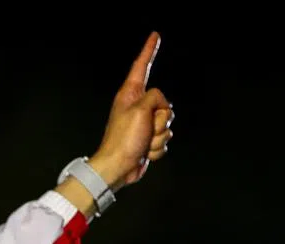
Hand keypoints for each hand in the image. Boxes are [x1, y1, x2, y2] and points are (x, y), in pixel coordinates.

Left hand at [88, 32, 174, 190]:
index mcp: (130, 94)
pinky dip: (157, 149)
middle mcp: (137, 107)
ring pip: (167, 124)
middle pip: (165, 103)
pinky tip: (144, 153)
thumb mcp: (140, 110)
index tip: (155, 35)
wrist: (117, 168)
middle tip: (146, 129)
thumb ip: (156, 98)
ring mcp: (144, 124)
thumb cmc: (124, 139)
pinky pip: (164, 140)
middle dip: (161, 119)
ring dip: (159, 137)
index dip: (149, 50)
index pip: (142, 66)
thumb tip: (162, 107)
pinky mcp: (148, 140)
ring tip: (143, 143)